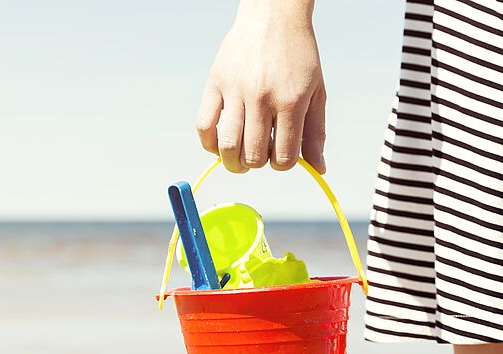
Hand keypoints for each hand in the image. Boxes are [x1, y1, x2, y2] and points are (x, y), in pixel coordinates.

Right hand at [196, 0, 325, 173]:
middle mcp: (262, 97)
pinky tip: (219, 144)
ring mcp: (236, 90)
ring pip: (227, 146)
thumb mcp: (316, 92)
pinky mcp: (215, 84)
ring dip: (232, 162)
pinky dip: (209, 144)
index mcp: (291, 101)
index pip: (283, 156)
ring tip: (237, 159)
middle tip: (258, 156)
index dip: (282, 165)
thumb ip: (315, 133)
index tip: (281, 156)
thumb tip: (319, 169)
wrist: (274, 15)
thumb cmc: (297, 56)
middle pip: (253, 156)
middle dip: (256, 164)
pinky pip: (204, 126)